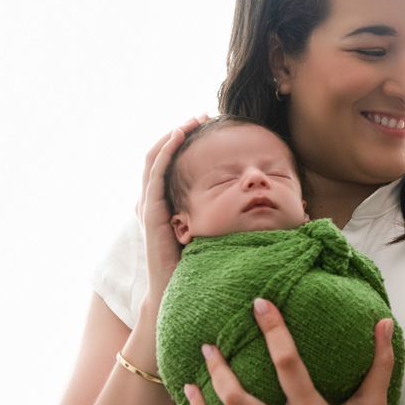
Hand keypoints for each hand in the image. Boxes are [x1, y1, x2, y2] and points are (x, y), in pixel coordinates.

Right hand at [138, 116, 206, 296]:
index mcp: (166, 203)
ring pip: (155, 158)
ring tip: (191, 120)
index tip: (208, 127)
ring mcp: (150, 204)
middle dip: (180, 131)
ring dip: (172, 135)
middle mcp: (154, 200)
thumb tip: (254, 196)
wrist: (177, 289)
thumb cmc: (199, 264)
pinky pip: (155, 173)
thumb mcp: (211, 231)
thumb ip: (222, 213)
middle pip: (161, 155)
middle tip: (201, 115)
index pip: (172, 163)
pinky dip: (165, 151)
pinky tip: (179, 136)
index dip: (187, 142)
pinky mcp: (152, 210)